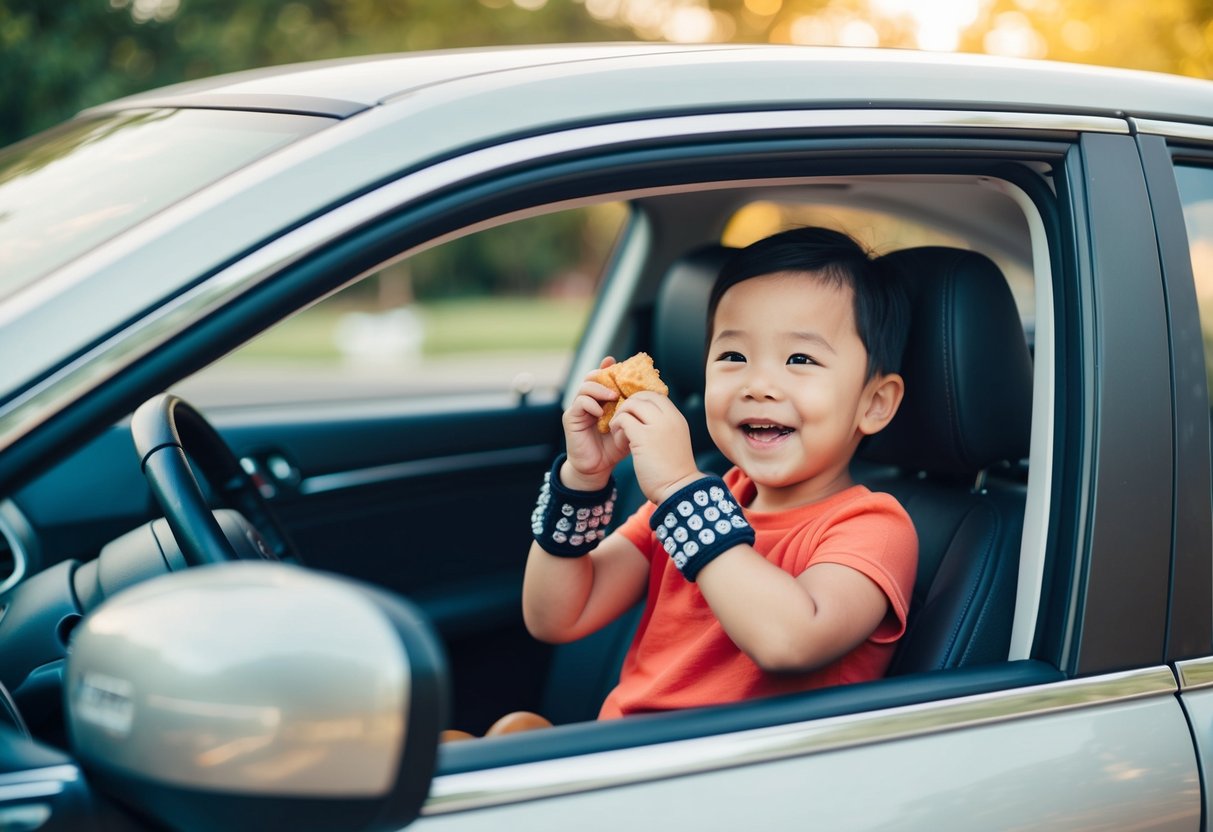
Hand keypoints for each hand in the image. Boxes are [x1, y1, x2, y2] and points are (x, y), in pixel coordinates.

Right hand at [561, 357, 629, 489]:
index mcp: (602, 400)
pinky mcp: (572, 418)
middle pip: (592, 377)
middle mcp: (589, 401)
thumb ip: (634, 413)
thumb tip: (646, 397)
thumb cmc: (614, 447)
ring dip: (600, 389)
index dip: (608, 367)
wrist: (598, 468)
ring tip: (613, 397)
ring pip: (585, 387)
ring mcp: (579, 409)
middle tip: (618, 383)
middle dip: (604, 375)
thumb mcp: (629, 427)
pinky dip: (591, 404)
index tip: (616, 362)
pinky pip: (579, 403)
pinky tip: (601, 412)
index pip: (603, 377)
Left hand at [609, 391, 701, 503]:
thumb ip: (663, 427)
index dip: (640, 401)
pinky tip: (617, 439)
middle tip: (621, 419)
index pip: (656, 395)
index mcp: (677, 418)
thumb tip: (645, 420)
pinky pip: (624, 420)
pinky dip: (617, 426)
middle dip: (628, 405)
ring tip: (617, 429)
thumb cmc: (673, 471)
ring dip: (620, 415)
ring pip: (631, 404)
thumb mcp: (673, 441)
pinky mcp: (643, 437)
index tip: (632, 414)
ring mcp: (657, 426)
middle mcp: (669, 418)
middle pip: (643, 396)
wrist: (678, 490)